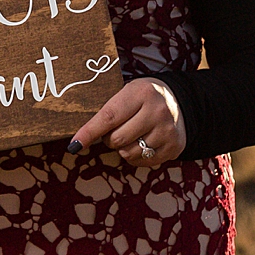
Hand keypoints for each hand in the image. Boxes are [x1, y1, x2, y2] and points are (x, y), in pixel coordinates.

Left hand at [68, 79, 185, 167]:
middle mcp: (157, 111)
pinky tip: (144, 142)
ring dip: (123, 148)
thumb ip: (107, 113)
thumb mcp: (128, 94)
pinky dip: (136, 156)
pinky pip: (141, 162)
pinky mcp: (173, 147)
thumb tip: (78, 140)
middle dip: (109, 139)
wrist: (179, 103)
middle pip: (117, 139)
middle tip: (117, 129)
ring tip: (132, 134)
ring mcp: (167, 130)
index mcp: (141, 93)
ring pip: (128, 153)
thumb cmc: (143, 99)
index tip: (75, 144)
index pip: (109, 117)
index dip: (89, 132)